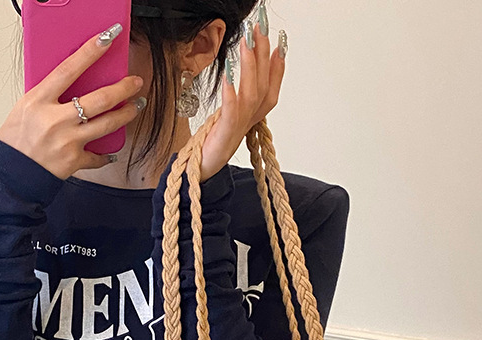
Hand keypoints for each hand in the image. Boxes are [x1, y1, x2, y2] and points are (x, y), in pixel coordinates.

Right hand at [0, 25, 145, 180]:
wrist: (10, 174)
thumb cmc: (14, 140)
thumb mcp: (25, 108)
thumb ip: (48, 96)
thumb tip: (72, 83)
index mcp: (39, 101)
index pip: (69, 69)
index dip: (90, 52)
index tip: (107, 39)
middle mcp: (55, 120)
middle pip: (98, 99)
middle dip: (123, 88)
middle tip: (135, 82)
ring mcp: (67, 141)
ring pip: (107, 124)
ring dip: (126, 114)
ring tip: (136, 106)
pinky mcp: (74, 161)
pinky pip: (98, 156)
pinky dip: (107, 154)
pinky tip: (113, 150)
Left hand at [199, 22, 285, 182]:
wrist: (202, 169)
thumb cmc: (214, 141)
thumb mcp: (230, 114)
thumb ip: (240, 95)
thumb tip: (246, 73)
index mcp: (252, 116)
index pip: (269, 88)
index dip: (277, 67)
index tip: (280, 42)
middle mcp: (249, 120)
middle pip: (261, 86)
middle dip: (263, 56)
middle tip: (260, 29)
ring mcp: (238, 128)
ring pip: (250, 95)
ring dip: (249, 68)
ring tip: (246, 44)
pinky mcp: (224, 135)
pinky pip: (230, 113)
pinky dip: (231, 95)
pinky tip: (228, 77)